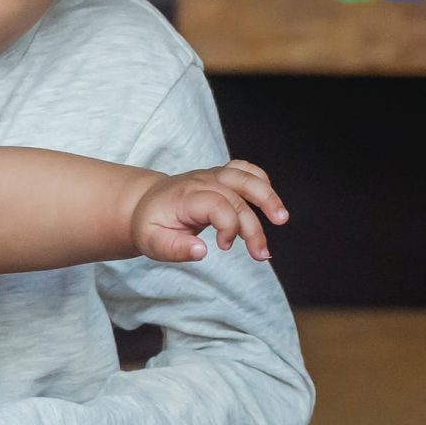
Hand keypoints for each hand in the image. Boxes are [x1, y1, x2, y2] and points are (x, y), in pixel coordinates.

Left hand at [130, 160, 287, 263]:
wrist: (143, 203)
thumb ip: (175, 249)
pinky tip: (271, 202)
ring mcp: (212, 175)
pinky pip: (245, 170)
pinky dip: (261, 180)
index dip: (229, 227)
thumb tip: (202, 252)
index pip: (218, 205)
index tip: (224, 247)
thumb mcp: (152, 243)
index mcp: (185, 197)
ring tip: (282, 219)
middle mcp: (201, 181)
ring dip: (268, 196)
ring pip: (246, 177)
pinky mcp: (220, 176)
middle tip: (262, 254)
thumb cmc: (151, 225)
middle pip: (237, 197)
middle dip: (253, 227)